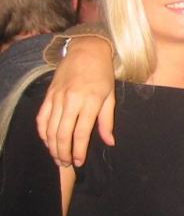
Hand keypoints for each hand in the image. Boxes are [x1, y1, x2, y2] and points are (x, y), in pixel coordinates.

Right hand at [36, 37, 115, 166]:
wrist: (87, 51)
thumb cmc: (102, 74)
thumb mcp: (110, 96)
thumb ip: (107, 121)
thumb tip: (110, 142)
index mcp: (91, 101)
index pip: (82, 132)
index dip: (79, 150)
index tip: (79, 162)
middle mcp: (72, 100)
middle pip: (63, 134)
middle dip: (63, 152)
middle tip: (66, 164)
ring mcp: (58, 97)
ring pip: (50, 128)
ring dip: (52, 146)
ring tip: (57, 157)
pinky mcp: (49, 95)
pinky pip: (42, 118)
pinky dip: (42, 132)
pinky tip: (47, 141)